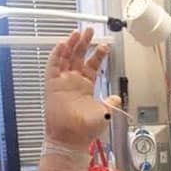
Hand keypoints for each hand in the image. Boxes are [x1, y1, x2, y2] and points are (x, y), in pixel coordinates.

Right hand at [44, 28, 119, 149]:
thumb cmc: (85, 129)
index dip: (98, 55)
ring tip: (76, 33)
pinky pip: (53, 67)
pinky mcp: (52, 85)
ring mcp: (62, 82)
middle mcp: (74, 82)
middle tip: (89, 31)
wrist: (71, 138)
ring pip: (66, 58)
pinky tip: (62, 44)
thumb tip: (118, 98)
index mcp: (86, 86)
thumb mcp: (105, 113)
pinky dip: (56, 55)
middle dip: (84, 43)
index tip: (104, 46)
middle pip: (78, 57)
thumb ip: (110, 103)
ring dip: (71, 45)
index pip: (92, 65)